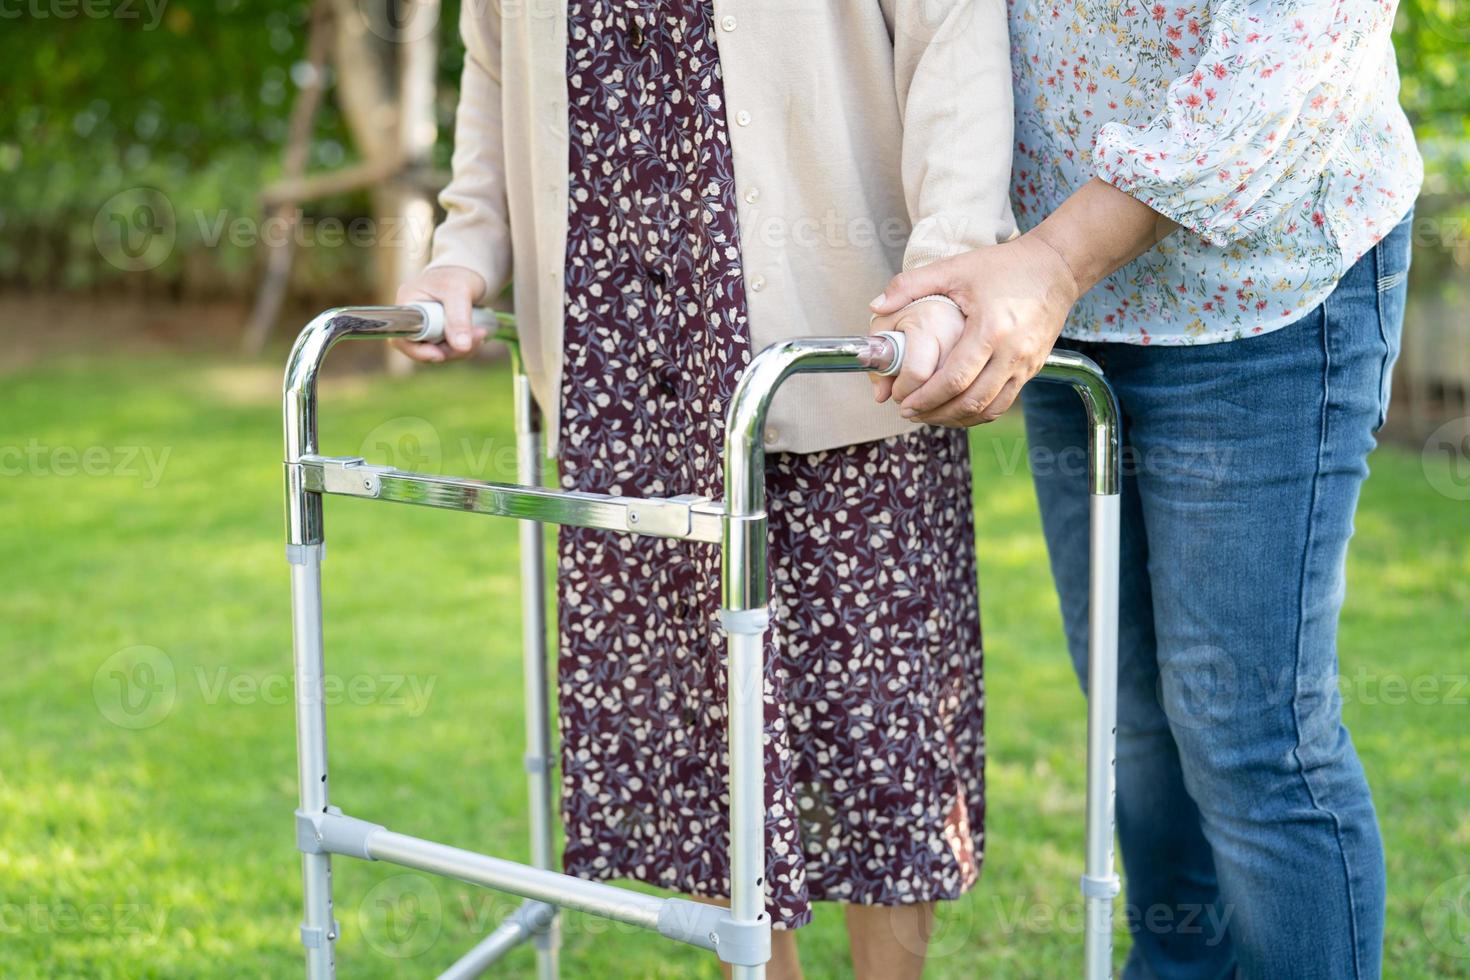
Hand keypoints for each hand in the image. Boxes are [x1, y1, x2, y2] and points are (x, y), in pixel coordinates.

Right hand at [391, 265, 489, 362]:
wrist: (468, 273)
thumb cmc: (458, 275)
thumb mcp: (459, 291)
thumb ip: (459, 318)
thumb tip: (462, 346)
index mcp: (408, 304)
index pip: (401, 336)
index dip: (418, 351)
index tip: (440, 355)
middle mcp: (412, 319)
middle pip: (421, 349)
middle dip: (450, 351)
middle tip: (477, 339)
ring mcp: (425, 328)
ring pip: (437, 352)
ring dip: (461, 350)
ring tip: (481, 333)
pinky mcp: (438, 334)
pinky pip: (447, 349)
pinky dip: (463, 346)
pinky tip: (478, 334)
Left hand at [868, 233, 1080, 425]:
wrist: (1057, 266)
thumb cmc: (1005, 266)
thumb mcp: (955, 268)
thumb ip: (911, 285)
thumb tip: (875, 306)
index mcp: (991, 329)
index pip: (954, 379)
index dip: (926, 397)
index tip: (904, 403)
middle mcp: (1013, 353)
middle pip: (970, 401)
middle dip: (936, 413)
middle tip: (910, 413)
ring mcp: (1026, 364)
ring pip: (988, 409)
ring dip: (957, 418)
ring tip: (930, 415)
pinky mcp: (1034, 369)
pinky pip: (1004, 402)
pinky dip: (978, 412)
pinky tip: (957, 409)